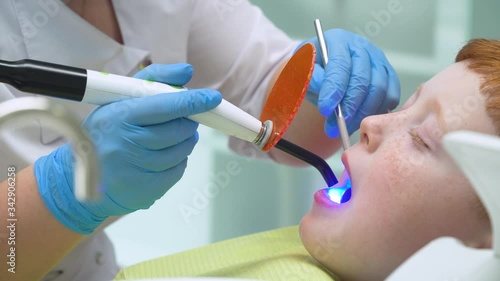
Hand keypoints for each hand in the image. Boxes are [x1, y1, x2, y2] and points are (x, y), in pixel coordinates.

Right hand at [34, 63, 221, 233]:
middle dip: (187, 124)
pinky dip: (178, 160)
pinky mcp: (145, 190)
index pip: (166, 106)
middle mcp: (127, 143)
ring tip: (169, 139)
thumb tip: (187, 71)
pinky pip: (178, 170)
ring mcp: (137, 170)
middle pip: (179, 130)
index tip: (212, 98)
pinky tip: (163, 157)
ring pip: (182, 151)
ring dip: (184, 142)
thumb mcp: (119, 99)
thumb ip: (154, 80)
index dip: (192, 102)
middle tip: (182, 121)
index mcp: (120, 116)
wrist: (76, 178)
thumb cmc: (105, 132)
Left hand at [301, 29, 399, 136]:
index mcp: (338, 40)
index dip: (334, 89)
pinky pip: (390, 96)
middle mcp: (361, 47)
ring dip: (362, 114)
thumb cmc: (312, 68)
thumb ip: (310, 78)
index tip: (325, 109)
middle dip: (349, 107)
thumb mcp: (302, 70)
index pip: (340, 65)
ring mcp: (378, 60)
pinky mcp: (388, 74)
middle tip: (334, 127)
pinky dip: (378, 111)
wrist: (323, 68)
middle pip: (362, 79)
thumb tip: (324, 92)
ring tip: (344, 128)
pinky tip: (361, 120)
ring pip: (379, 90)